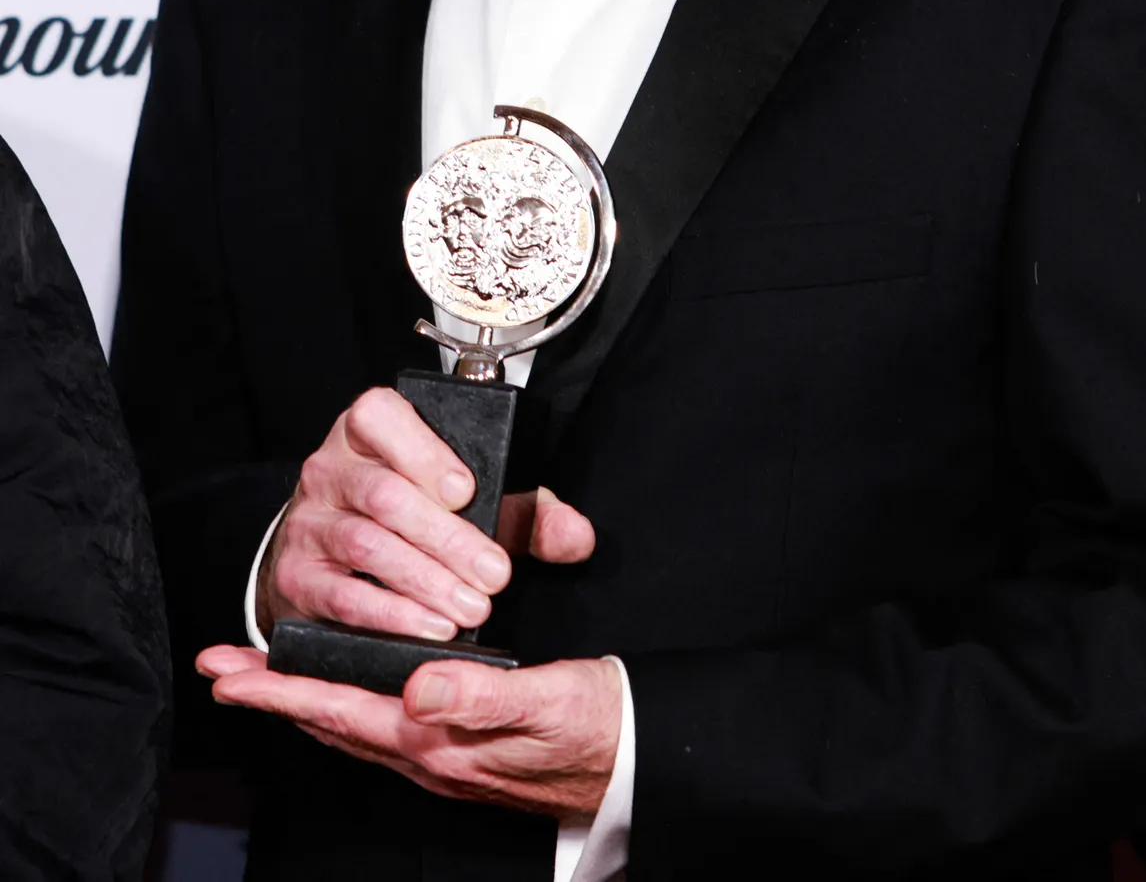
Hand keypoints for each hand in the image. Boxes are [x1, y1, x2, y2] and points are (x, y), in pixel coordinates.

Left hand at [195, 649, 621, 817]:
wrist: (637, 762)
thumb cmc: (599, 726)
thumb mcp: (550, 700)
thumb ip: (482, 696)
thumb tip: (417, 689)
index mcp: (440, 741)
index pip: (342, 710)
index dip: (282, 689)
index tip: (230, 671)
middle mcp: (429, 756)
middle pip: (330, 723)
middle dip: (272, 695)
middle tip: (220, 669)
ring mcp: (441, 760)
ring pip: (350, 728)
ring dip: (299, 701)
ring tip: (260, 678)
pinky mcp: (456, 752)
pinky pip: (379, 730)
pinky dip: (343, 708)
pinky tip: (341, 696)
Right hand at [257, 385, 593, 642]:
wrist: (334, 551)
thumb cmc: (414, 512)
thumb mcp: (471, 498)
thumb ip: (525, 512)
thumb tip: (576, 537)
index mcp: (370, 429)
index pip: (381, 416)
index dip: (424, 452)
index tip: (467, 492)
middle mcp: (330, 467)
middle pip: (383, 493)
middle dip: (444, 537)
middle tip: (493, 574)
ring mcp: (308, 522)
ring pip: (364, 544)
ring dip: (422, 580)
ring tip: (468, 609)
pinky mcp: (296, 576)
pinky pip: (340, 595)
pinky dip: (388, 615)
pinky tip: (428, 629)